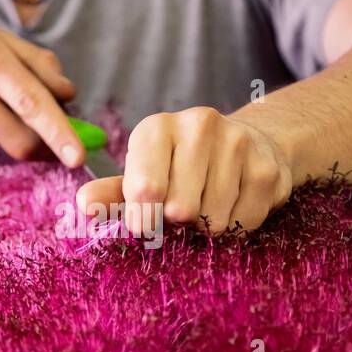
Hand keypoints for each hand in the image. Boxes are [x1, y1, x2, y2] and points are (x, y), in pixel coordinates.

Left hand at [76, 107, 292, 235]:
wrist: (249, 146)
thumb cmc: (182, 167)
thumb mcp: (141, 176)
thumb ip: (112, 193)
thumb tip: (84, 205)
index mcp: (157, 128)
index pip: (144, 187)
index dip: (143, 217)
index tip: (143, 224)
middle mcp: (198, 125)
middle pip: (180, 210)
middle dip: (179, 222)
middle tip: (182, 209)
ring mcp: (237, 143)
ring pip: (213, 220)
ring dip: (208, 225)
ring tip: (209, 203)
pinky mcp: (266, 168)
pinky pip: (243, 223)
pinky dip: (236, 225)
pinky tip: (234, 203)